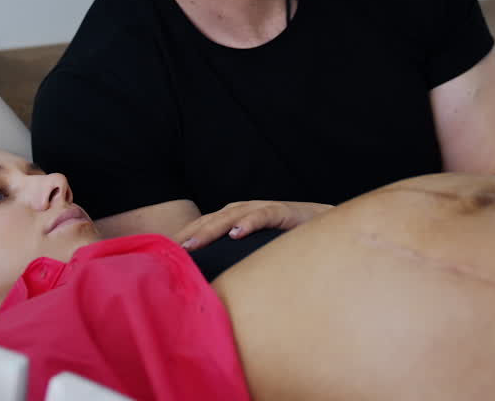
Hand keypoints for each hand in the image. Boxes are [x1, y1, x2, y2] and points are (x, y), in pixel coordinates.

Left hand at [175, 200, 331, 250]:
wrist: (331, 228)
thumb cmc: (293, 243)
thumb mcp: (262, 253)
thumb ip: (241, 262)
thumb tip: (218, 286)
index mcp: (240, 218)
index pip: (206, 224)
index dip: (186, 236)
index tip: (162, 253)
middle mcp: (250, 210)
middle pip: (212, 218)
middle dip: (190, 233)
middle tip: (170, 251)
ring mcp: (267, 208)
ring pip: (233, 214)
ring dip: (211, 228)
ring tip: (193, 244)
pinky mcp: (287, 211)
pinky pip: (265, 214)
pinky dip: (249, 221)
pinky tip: (236, 233)